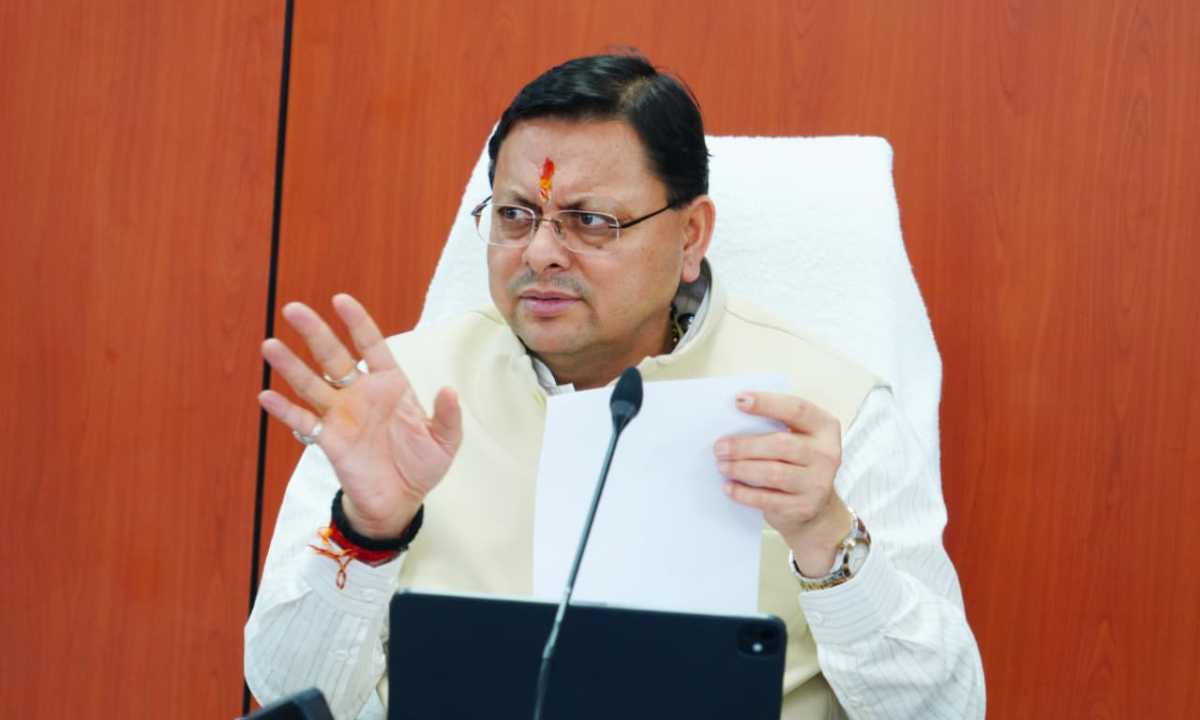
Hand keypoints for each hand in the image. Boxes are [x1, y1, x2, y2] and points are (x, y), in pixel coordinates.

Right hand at [257, 294, 462, 538]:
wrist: (400, 501)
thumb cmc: (422, 466)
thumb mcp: (444, 442)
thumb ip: (447, 416)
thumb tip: (449, 390)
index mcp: (391, 385)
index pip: (372, 345)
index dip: (357, 323)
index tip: (340, 300)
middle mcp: (361, 393)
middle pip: (333, 356)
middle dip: (314, 332)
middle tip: (293, 309)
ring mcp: (341, 414)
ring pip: (311, 383)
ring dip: (291, 366)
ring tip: (270, 345)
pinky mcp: (328, 439)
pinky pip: (303, 421)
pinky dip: (284, 410)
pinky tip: (266, 396)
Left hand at [714, 392, 851, 575]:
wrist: (817, 508)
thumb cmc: (796, 462)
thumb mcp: (796, 438)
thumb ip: (773, 426)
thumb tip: (731, 419)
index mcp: (824, 427)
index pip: (797, 409)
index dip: (767, 403)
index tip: (739, 400)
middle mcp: (827, 454)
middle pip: (781, 444)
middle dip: (745, 445)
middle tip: (719, 447)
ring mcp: (817, 483)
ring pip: (773, 473)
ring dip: (741, 468)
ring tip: (721, 465)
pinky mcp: (803, 507)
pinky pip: (767, 499)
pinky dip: (744, 493)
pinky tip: (729, 487)